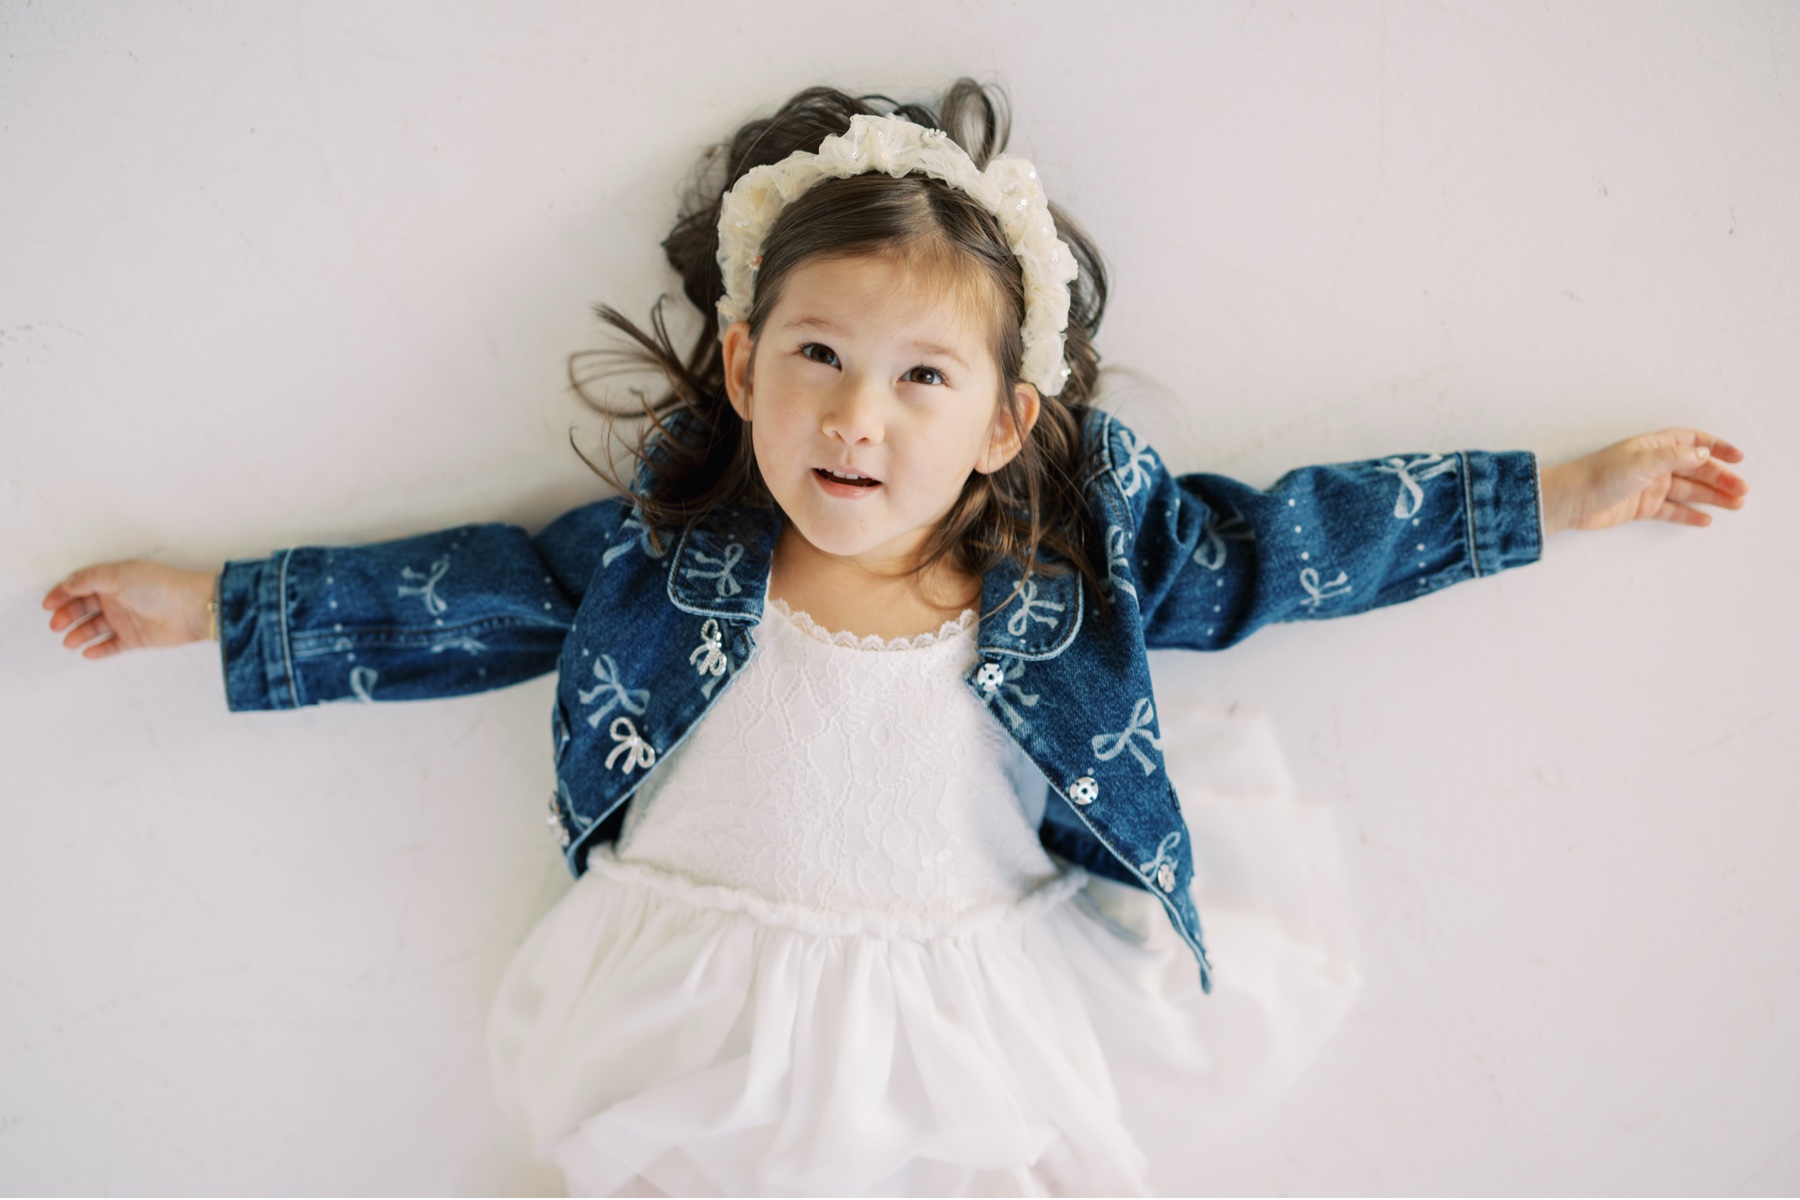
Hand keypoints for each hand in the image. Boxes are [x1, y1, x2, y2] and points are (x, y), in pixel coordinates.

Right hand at [42, 560, 219, 658]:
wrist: (191, 609)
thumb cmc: (157, 586)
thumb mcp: (118, 576)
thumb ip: (89, 579)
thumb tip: (67, 584)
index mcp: (113, 579)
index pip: (81, 586)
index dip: (62, 594)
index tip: (47, 605)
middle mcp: (118, 598)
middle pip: (84, 607)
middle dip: (67, 615)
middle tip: (56, 626)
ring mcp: (127, 618)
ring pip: (95, 627)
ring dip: (79, 634)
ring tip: (69, 642)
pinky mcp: (136, 638)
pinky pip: (112, 645)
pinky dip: (99, 649)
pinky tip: (86, 652)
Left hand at [1540, 429, 1747, 534]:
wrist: (1570, 500)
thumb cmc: (1600, 475)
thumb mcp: (1642, 461)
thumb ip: (1675, 457)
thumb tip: (1703, 454)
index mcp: (1654, 446)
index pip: (1693, 441)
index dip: (1717, 447)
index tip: (1739, 457)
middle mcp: (1653, 464)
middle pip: (1695, 468)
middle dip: (1720, 478)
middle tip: (1742, 491)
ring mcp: (1648, 486)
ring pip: (1688, 490)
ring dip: (1712, 496)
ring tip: (1735, 504)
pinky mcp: (1641, 507)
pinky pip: (1672, 510)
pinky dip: (1689, 514)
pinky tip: (1706, 520)